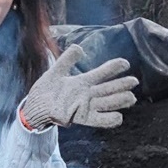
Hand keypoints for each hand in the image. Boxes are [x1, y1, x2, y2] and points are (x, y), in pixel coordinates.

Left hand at [19, 44, 138, 129]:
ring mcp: (86, 106)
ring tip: (131, 97)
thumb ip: (67, 60)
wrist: (34, 106)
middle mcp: (88, 94)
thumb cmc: (45, 89)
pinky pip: (99, 120)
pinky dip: (109, 120)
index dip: (114, 68)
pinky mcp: (82, 117)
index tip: (125, 63)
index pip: (103, 73)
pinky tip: (118, 117)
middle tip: (133, 82)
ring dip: (119, 101)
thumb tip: (79, 48)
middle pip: (110, 88)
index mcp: (83, 81)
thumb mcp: (55, 71)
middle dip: (122, 85)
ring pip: (108, 103)